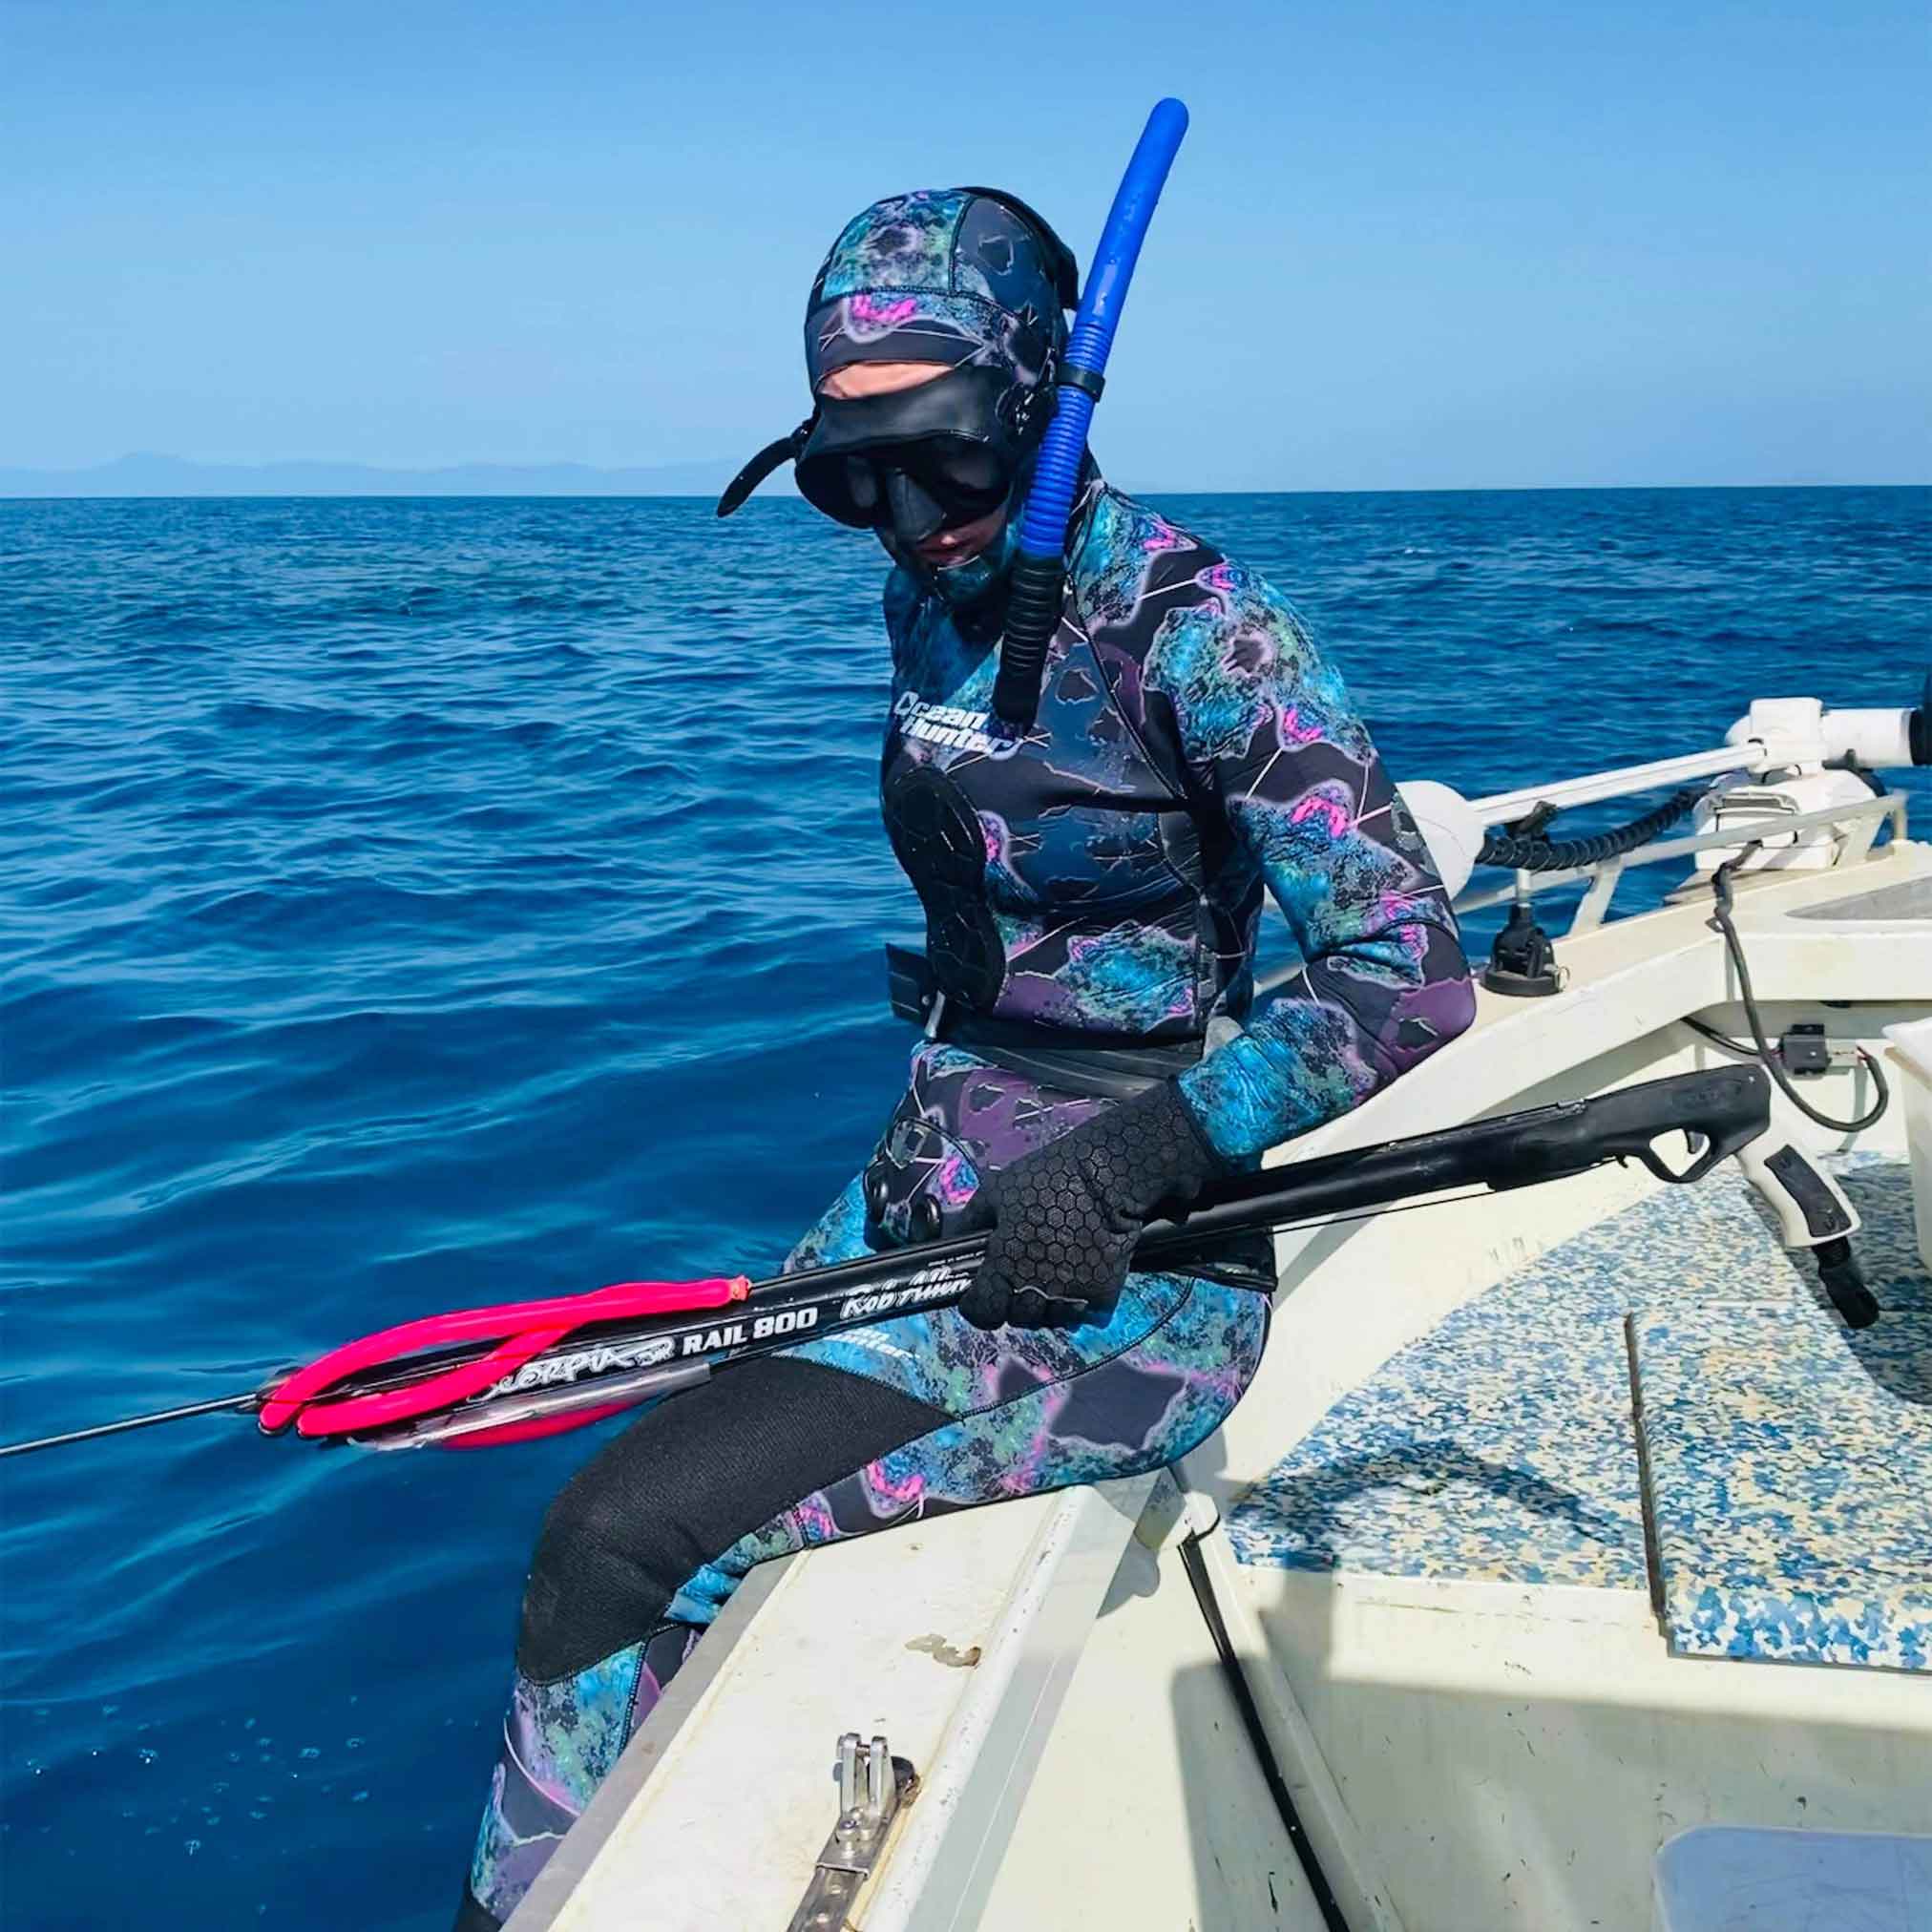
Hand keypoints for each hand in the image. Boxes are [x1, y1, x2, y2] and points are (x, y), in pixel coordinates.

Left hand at [959, 1082, 1223, 1330]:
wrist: (1107, 1176)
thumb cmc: (1048, 1178)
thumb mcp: (996, 1191)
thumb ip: (969, 1222)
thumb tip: (949, 1243)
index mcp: (1005, 1265)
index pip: (981, 1313)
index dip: (977, 1304)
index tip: (982, 1291)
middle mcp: (1036, 1288)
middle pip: (1016, 1319)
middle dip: (1012, 1301)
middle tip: (1020, 1276)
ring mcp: (1071, 1296)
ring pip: (1050, 1321)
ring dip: (1046, 1306)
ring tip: (1051, 1277)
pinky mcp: (1103, 1296)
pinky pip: (1084, 1317)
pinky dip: (1080, 1305)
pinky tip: (1079, 1279)